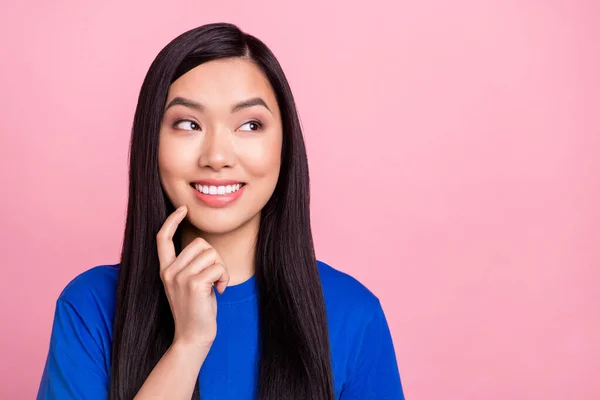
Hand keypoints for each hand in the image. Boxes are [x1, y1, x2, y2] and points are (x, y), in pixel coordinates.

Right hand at [156, 205, 229, 349]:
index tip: (182, 209)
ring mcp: (179, 277)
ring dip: (221, 269)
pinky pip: (218, 267)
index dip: (171, 221)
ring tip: (215, 285)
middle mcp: (169, 271)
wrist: (193, 336)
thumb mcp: (187, 283)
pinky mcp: (194, 284)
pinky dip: (224, 277)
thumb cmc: (196, 309)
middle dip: (214, 258)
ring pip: (211, 254)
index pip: (162, 238)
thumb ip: (189, 265)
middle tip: (214, 278)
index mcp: (165, 269)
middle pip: (200, 243)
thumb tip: (203, 246)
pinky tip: (219, 291)